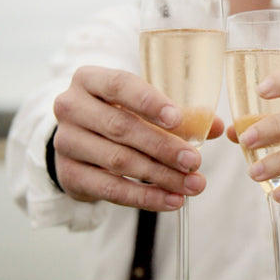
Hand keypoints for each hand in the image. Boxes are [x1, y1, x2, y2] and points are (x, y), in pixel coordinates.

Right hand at [52, 66, 223, 210]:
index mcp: (89, 79)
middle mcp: (71, 107)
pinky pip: (110, 189)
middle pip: (121, 128)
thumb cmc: (119, 114)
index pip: (118, 85)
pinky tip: (172, 200)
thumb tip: (214, 126)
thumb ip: (179, 113)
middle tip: (195, 162)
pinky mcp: (68, 174)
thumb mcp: (143, 106)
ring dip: (160, 176)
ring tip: (193, 185)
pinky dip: (144, 197)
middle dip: (163, 147)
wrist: (81, 143)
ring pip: (118, 161)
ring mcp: (66, 142)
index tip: (177, 118)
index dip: (148, 101)